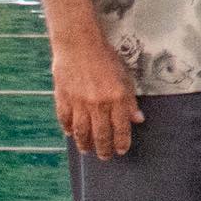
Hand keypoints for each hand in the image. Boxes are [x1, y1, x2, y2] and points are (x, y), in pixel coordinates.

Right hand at [50, 34, 142, 159]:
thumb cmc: (105, 58)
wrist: (79, 44)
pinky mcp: (63, 97)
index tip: (121, 150)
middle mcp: (98, 104)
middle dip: (104, 148)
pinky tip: (71, 134)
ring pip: (81, 131)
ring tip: (87, 150)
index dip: (121, 142)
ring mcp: (79, 102)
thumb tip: (137, 119)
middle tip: (105, 156)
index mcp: (117, 98)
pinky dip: (68, 128)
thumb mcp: (125, 77)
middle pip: (101, 134)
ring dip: (85, 143)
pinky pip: (65, 119)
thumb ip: (130, 100)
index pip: (121, 128)